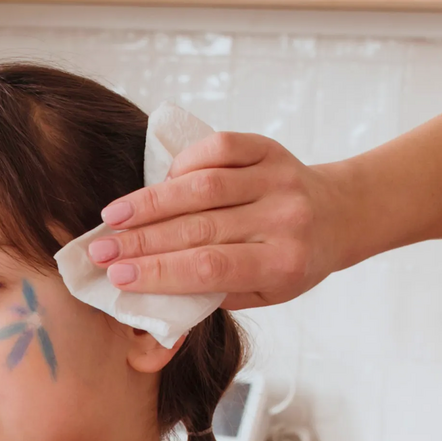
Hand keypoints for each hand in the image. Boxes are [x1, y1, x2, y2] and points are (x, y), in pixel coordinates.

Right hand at [78, 131, 353, 306]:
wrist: (340, 214)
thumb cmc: (291, 261)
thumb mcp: (263, 292)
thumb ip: (213, 292)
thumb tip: (147, 289)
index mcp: (283, 263)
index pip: (209, 268)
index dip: (159, 271)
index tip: (118, 278)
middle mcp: (284, 219)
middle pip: (198, 228)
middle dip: (141, 241)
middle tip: (100, 251)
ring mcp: (278, 179)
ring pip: (201, 187)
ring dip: (150, 203)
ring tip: (112, 217)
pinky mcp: (270, 148)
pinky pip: (217, 150)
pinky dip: (183, 165)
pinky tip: (157, 182)